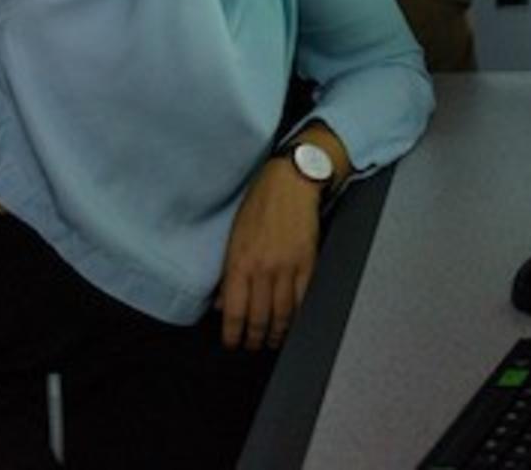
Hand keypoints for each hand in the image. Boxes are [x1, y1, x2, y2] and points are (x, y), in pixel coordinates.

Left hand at [216, 158, 323, 349]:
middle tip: (253, 347)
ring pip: (283, 314)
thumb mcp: (233, 237)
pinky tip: (294, 325)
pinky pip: (303, 300)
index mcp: (240, 262)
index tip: (232, 344)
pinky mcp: (308, 264)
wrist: (290, 184)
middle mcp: (263, 269)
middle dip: (255, 339)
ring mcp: (287, 268)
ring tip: (272, 341)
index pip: (235, 312)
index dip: (233, 335)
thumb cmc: (258, 206)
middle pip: (259, 318)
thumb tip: (222, 304)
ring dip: (277, 333)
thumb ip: (228, 274)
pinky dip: (299, 317)